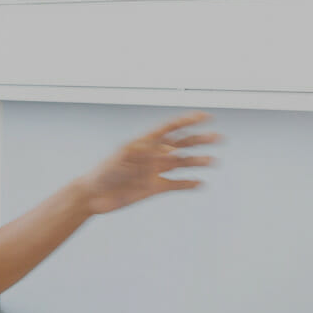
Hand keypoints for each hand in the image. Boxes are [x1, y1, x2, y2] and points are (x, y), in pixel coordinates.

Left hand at [73, 112, 220, 215]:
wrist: (94, 196)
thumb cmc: (102, 173)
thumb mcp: (118, 157)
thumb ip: (136, 151)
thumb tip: (152, 149)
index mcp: (146, 143)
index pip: (171, 128)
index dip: (188, 121)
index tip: (205, 116)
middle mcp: (154, 155)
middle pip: (182, 144)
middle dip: (201, 140)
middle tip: (219, 138)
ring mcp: (155, 171)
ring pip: (182, 163)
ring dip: (198, 161)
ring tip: (214, 161)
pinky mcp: (154, 188)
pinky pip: (176, 184)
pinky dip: (188, 183)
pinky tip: (200, 183)